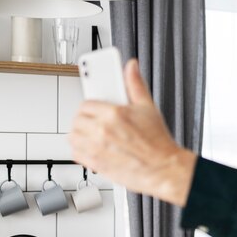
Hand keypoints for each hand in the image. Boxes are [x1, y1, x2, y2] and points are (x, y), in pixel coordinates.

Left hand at [69, 59, 195, 206]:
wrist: (163, 168)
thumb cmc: (158, 143)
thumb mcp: (148, 107)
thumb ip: (135, 84)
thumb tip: (131, 67)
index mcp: (113, 114)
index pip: (86, 104)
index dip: (90, 106)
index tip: (94, 109)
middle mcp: (102, 130)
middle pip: (77, 120)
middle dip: (85, 120)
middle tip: (95, 122)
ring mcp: (97, 148)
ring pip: (73, 137)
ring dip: (80, 135)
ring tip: (91, 135)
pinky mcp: (96, 163)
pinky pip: (76, 154)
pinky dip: (80, 151)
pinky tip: (91, 148)